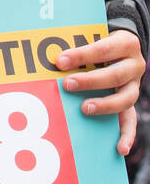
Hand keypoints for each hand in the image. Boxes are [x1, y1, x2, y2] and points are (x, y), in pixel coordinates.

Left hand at [57, 30, 145, 154]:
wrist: (122, 46)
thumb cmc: (99, 40)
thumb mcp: (92, 35)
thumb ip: (75, 42)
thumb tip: (49, 55)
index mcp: (125, 43)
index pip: (103, 49)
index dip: (81, 56)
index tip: (60, 61)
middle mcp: (134, 65)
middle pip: (114, 75)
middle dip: (89, 81)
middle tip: (67, 84)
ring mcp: (135, 85)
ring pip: (125, 99)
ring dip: (104, 105)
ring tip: (84, 108)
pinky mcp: (131, 102)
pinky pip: (131, 120)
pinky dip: (126, 135)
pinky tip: (120, 148)